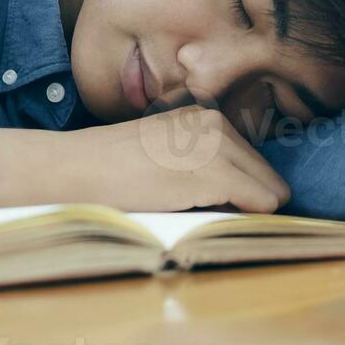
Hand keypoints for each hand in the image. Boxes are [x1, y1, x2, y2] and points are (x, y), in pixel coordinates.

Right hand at [0, 106, 291, 213]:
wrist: (75, 170)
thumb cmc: (110, 172)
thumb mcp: (163, 155)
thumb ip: (200, 166)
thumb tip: (243, 199)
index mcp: (203, 118)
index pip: (251, 160)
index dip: (245, 190)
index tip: (229, 209)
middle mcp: (215, 124)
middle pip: (265, 174)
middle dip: (253, 201)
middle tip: (224, 221)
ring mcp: (217, 147)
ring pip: (269, 190)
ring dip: (250, 212)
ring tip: (216, 224)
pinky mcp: (213, 174)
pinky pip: (261, 201)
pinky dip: (251, 220)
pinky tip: (225, 226)